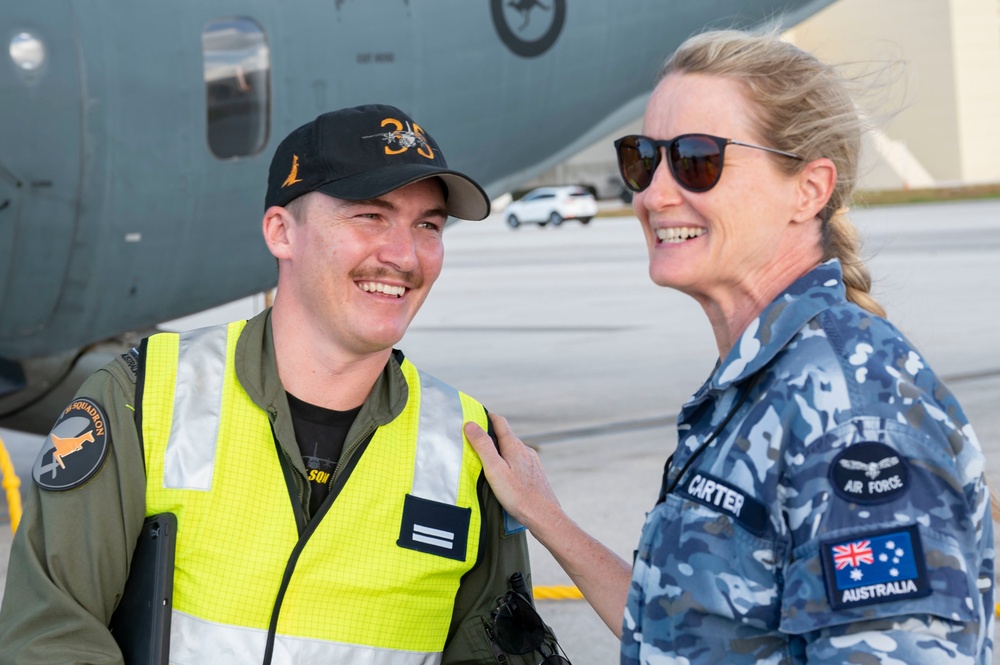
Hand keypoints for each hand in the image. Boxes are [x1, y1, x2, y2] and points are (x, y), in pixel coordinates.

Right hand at [464, 413, 560, 530]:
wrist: (543, 516)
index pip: (500, 422)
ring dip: (499, 452)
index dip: (486, 417)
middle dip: (490, 437)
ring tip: (486, 461)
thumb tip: (471, 425)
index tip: (474, 417)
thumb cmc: (519, 496)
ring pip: (512, 451)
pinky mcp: (535, 475)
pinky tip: (503, 477)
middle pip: (505, 436)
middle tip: (474, 442)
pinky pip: (518, 463)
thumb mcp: (494, 469)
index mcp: (515, 446)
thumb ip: (483, 446)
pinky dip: (508, 464)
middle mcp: (525, 451)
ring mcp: (532, 463)